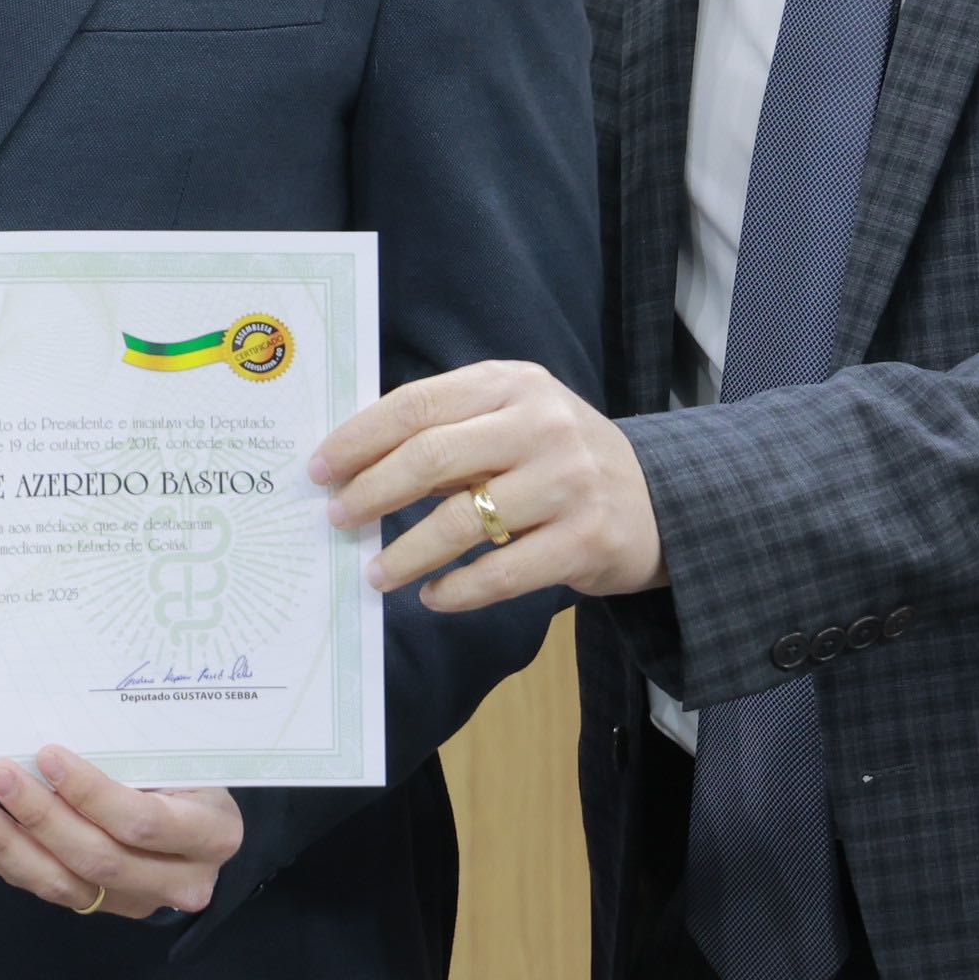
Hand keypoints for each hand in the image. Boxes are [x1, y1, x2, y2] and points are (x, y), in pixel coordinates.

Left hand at [0, 746, 240, 918]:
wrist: (198, 824)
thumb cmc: (185, 775)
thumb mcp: (176, 758)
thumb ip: (129, 755)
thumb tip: (48, 739)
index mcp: (209, 833)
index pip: (142, 820)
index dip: (91, 793)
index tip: (47, 755)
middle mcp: (180, 880)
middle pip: (98, 858)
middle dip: (39, 816)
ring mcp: (137, 901)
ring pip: (64, 883)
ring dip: (6, 843)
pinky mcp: (100, 908)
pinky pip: (45, 887)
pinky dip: (2, 856)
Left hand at [310, 361, 664, 603]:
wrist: (659, 502)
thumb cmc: (558, 458)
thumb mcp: (512, 419)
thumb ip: (448, 429)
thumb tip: (354, 465)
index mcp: (512, 383)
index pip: (417, 405)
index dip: (360, 438)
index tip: (319, 470)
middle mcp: (542, 424)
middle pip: (431, 457)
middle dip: (372, 492)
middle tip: (337, 519)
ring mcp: (568, 481)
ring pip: (462, 521)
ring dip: (406, 552)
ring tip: (375, 572)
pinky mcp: (586, 540)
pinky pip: (502, 573)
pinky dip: (457, 590)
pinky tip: (432, 596)